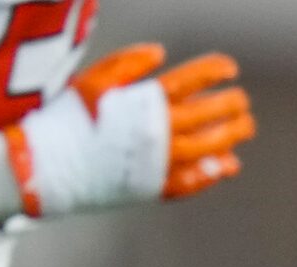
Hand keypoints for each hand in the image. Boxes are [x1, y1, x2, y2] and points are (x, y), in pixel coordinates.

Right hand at [0, 47, 252, 219]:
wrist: (50, 165)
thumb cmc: (69, 118)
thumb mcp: (92, 81)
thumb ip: (126, 63)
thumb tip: (161, 51)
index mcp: (142, 103)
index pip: (187, 81)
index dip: (212, 71)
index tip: (232, 67)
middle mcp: (157, 132)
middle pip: (204, 115)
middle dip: (229, 105)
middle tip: (243, 101)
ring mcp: (161, 162)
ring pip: (207, 147)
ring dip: (231, 136)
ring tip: (246, 127)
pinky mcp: (157, 186)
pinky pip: (194, 181)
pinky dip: (213, 172)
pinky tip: (229, 164)